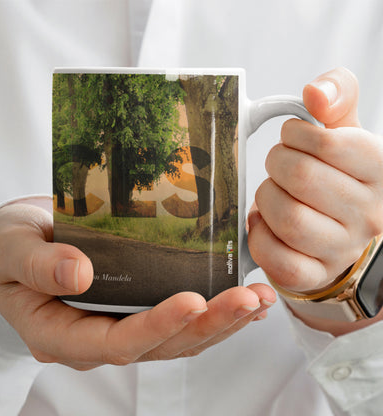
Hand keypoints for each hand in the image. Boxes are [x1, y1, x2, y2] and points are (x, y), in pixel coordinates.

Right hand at [0, 198, 274, 369]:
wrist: (18, 245)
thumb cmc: (9, 247)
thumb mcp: (12, 250)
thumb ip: (39, 266)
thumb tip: (78, 274)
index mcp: (63, 334)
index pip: (117, 343)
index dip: (157, 327)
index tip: (193, 300)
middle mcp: (98, 338)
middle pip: (162, 345)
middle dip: (209, 325)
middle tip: (248, 298)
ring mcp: (120, 326)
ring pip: (179, 338)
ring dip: (223, 321)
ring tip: (259, 298)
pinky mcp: (136, 308)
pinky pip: (181, 320)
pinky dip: (216, 313)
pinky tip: (247, 300)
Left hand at [248, 67, 382, 291]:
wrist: (337, 231)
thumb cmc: (335, 177)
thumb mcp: (344, 132)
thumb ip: (337, 98)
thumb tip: (314, 92)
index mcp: (380, 171)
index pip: (327, 142)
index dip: (296, 135)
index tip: (293, 138)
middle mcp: (368, 214)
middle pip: (300, 177)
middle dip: (276, 163)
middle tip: (279, 165)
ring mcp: (341, 249)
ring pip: (286, 216)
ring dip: (266, 198)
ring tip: (274, 192)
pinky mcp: (312, 274)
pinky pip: (273, 254)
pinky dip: (259, 233)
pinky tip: (265, 222)